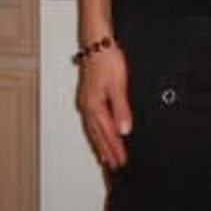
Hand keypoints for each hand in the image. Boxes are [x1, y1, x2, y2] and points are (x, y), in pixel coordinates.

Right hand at [76, 43, 131, 169]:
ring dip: (99, 145)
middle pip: (98, 135)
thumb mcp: (119, 85)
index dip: (116, 149)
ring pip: (93, 130)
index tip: (122, 161)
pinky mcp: (88, 97)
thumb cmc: (107, 60)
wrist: (97, 43)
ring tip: (105, 158)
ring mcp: (86, 102)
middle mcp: (88, 107)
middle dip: (107, 152)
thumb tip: (124, 129)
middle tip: (114, 167)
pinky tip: (98, 134)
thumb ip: (121, 109)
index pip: (108, 133)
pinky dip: (95, 133)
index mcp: (95, 106)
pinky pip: (91, 122)